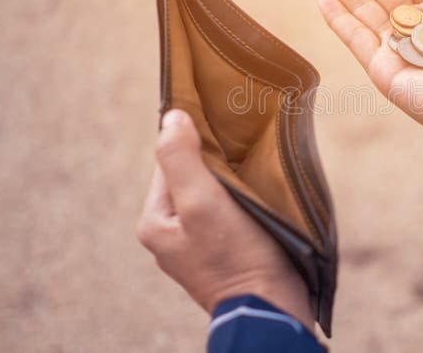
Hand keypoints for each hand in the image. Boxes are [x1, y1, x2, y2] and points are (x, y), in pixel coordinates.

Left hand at [136, 109, 314, 330]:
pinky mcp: (221, 252)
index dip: (196, 145)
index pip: (169, 163)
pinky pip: (225, 214)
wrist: (270, 307)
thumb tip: (171, 116)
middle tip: (244, 157)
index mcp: (153, 221)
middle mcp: (168, 234)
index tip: (226, 138)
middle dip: (214, 164)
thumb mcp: (202, 202)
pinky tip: (258, 199)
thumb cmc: (235, 256)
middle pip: (190, 178)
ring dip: (230, 182)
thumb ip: (181, 159)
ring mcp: (195, 246)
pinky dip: (240, 202)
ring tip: (253, 177)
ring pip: (210, 195)